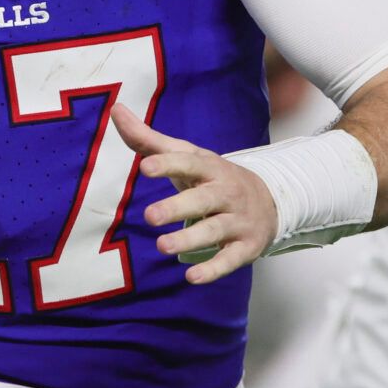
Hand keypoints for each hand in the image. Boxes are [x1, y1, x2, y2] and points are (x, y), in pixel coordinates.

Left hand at [114, 104, 278, 283]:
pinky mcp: (245, 247)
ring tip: (162, 246)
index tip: (145, 167)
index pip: (188, 163)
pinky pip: (229, 260)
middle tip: (150, 216)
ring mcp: (237, 221)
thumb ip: (149, 139)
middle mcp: (226, 193)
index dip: (168, 164)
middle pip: (202, 200)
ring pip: (214, 231)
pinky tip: (192, 277)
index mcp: (210, 168)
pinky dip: (213, 269)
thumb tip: (116, 110)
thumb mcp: (188, 156)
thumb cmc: (214, 178)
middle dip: (177, 207)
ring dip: (189, 240)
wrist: (271, 200)